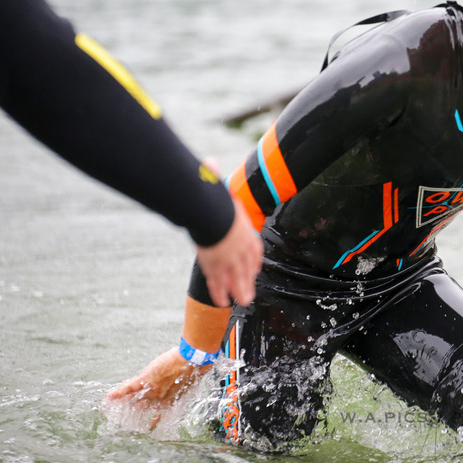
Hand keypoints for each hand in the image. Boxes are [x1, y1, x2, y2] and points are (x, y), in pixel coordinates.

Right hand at [106, 347, 207, 428]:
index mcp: (170, 400)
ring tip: (115, 410)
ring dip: (125, 403)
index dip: (153, 418)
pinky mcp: (145, 379)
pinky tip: (109, 397)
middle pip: (144, 406)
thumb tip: (187, 380)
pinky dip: (118, 392)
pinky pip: (129, 387)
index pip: (158, 411)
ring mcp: (151, 389)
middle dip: (137, 411)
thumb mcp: (188, 381)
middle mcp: (159, 398)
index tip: (149, 426)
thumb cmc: (194, 368)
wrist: (191, 360)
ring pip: (135, 397)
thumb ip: (183, 384)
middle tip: (130, 418)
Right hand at [196, 169, 263, 306]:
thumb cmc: (214, 198)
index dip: (253, 260)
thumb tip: (207, 161)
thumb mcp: (217, 189)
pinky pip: (217, 282)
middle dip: (247, 282)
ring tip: (243, 302)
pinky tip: (223, 302)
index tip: (254, 269)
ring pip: (235, 278)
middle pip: (245, 267)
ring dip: (239, 290)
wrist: (212, 212)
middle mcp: (238, 246)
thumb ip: (213, 178)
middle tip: (249, 295)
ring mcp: (227, 257)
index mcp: (242, 230)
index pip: (253, 248)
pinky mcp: (214, 264)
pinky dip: (219, 292)